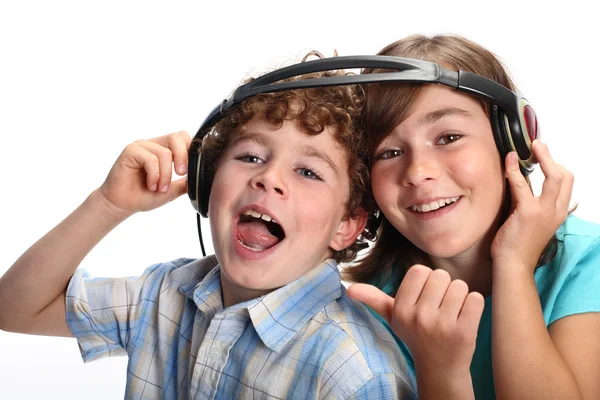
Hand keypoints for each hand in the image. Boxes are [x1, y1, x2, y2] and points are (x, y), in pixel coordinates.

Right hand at [97, 131, 191, 218]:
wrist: (122, 205)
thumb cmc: (143, 196)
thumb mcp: (171, 190)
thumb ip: (185, 183)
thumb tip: (201, 178)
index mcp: (164, 149)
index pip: (183, 137)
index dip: (190, 150)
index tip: (188, 170)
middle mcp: (153, 145)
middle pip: (176, 137)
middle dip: (183, 156)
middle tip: (181, 174)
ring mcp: (141, 146)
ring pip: (164, 153)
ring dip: (165, 175)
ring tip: (159, 189)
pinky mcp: (130, 151)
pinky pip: (150, 159)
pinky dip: (154, 175)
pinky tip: (150, 185)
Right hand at [347, 265, 483, 375]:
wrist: (439, 369)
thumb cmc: (416, 336)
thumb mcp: (393, 318)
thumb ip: (374, 299)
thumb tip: (349, 288)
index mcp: (401, 310)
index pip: (420, 270)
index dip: (426, 281)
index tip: (424, 298)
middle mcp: (419, 317)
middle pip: (441, 275)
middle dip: (444, 287)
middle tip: (439, 307)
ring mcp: (442, 325)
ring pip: (460, 285)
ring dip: (459, 297)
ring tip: (451, 313)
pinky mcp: (464, 331)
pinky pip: (475, 298)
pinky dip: (473, 306)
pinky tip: (464, 318)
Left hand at [491, 140, 573, 269]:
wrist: (513, 265)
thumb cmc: (518, 245)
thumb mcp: (532, 222)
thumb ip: (534, 204)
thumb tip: (526, 186)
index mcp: (558, 213)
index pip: (566, 183)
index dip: (555, 165)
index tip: (542, 155)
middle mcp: (556, 211)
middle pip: (565, 176)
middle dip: (552, 157)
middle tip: (537, 145)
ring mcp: (544, 211)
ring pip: (553, 176)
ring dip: (541, 157)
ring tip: (529, 147)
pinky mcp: (528, 213)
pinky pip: (522, 185)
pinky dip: (514, 170)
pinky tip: (508, 161)